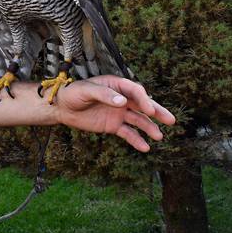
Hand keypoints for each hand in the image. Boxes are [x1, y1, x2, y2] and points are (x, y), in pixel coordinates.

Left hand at [53, 75, 175, 151]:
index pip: (135, 91)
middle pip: (143, 105)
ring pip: (138, 120)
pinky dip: (136, 140)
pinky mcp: (113, 125)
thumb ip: (104, 94)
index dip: (144, 100)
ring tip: (159, 137)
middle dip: (157, 112)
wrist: (61, 107)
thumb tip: (122, 101)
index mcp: (116, 85)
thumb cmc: (72, 93)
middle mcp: (121, 99)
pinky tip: (145, 147)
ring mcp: (118, 113)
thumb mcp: (86, 90)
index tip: (149, 110)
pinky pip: (128, 133)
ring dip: (149, 128)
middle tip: (171, 120)